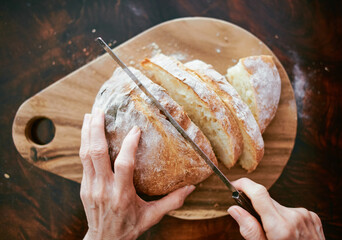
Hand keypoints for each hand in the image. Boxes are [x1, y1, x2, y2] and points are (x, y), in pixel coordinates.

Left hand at [79, 109, 194, 239]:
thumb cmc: (129, 227)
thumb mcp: (152, 216)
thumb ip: (171, 202)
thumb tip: (191, 188)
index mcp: (122, 194)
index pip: (124, 164)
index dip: (129, 145)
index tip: (136, 130)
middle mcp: (104, 188)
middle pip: (97, 153)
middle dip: (97, 130)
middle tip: (100, 111)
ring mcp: (91, 186)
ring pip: (86, 155)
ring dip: (87, 133)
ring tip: (90, 115)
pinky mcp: (84, 186)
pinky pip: (82, 161)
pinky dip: (84, 144)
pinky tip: (87, 133)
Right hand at [228, 178, 324, 239]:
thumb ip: (249, 230)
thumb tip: (234, 209)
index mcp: (281, 227)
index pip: (259, 194)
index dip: (244, 185)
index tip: (234, 185)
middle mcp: (294, 217)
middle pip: (267, 201)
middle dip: (258, 208)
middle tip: (258, 227)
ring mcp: (305, 216)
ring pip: (279, 207)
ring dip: (273, 216)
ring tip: (277, 234)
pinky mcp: (312, 216)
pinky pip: (291, 212)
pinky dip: (286, 219)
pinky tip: (289, 233)